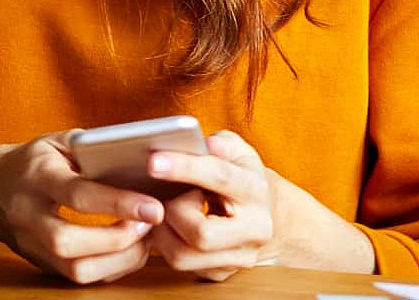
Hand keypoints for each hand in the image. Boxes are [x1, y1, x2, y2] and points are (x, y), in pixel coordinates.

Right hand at [0, 131, 166, 283]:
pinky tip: (129, 249)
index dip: (118, 203)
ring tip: (143, 238)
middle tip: (149, 225)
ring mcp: (32, 245)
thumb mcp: (58, 142)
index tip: (153, 207)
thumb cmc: (32, 162)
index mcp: (36, 176)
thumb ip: (93, 147)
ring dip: (118, 259)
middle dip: (118, 239)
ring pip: (74, 269)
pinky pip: (79, 277)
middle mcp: (28, 215)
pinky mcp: (41, 264)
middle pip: (69, 242)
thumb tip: (140, 159)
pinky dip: (111, 267)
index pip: (77, 194)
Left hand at [144, 131, 278, 279]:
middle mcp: (254, 230)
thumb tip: (205, 144)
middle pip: (202, 234)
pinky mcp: (220, 273)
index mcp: (256, 192)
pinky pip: (180, 266)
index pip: (219, 178)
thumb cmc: (241, 177)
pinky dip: (164, 244)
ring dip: (163, 231)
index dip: (184, 168)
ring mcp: (239, 257)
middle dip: (174, 212)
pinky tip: (168, 225)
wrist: (266, 215)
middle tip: (167, 195)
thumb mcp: (239, 152)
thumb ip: (222, 144)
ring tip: (165, 209)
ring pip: (183, 256)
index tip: (152, 162)